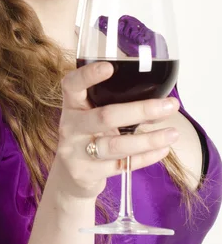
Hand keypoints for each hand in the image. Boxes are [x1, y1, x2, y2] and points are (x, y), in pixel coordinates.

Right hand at [53, 61, 179, 199]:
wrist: (70, 177)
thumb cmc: (89, 137)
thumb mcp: (91, 117)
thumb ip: (113, 106)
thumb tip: (160, 101)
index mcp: (72, 106)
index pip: (72, 85)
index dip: (88, 75)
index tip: (110, 67)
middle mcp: (70, 127)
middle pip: (105, 116)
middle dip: (141, 110)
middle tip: (170, 105)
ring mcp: (76, 152)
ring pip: (116, 145)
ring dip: (149, 140)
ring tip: (173, 134)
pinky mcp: (87, 173)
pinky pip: (122, 165)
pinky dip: (145, 158)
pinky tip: (162, 150)